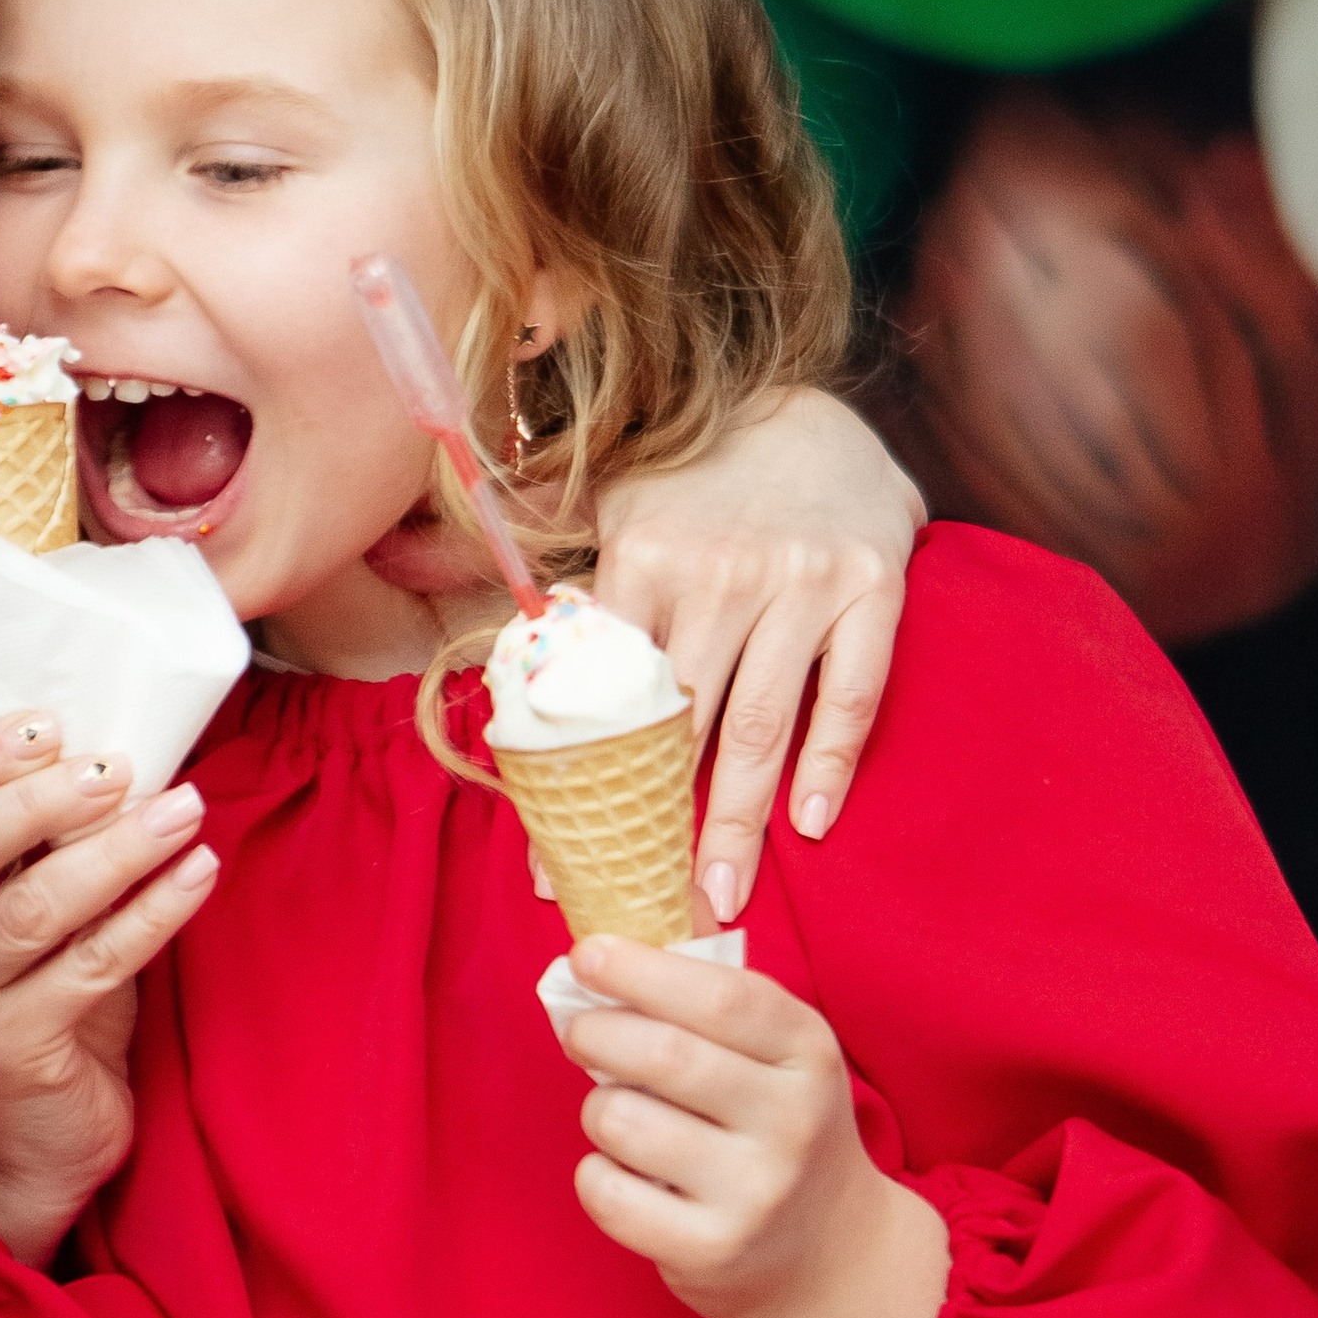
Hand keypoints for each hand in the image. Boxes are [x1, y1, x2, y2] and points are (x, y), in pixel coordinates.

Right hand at [0, 758, 220, 1267]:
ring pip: (38, 907)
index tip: (46, 722)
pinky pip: (90, 967)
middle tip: (121, 760)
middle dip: (51, 796)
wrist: (22, 1165)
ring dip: (118, 850)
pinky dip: (152, 915)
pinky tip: (196, 878)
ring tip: (182, 809)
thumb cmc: (41, 1034)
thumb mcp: (36, 938)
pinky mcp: (13, 1048)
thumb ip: (47, 861)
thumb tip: (115, 766)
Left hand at [561, 933, 947, 1317]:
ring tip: (619, 1112)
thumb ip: (713, 980)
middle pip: (664, 1056)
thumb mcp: (777, 1048)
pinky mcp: (712, 1250)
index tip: (586, 954)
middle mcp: (791, 1120)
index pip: (720, 997)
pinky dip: (596, 1174)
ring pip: (624, 1121)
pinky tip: (624, 1173)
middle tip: (579, 1031)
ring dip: (598, 1107)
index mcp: (806, 1052)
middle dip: (596, 1032)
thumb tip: (644, 898)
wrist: (831, 1254)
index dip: (641, 969)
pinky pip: (609, 1194)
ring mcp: (755, 1191)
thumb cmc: (778, 1125)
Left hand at [591, 390, 922, 926]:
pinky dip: (830, 764)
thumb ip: (552, 575)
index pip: (599, 697)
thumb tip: (444, 609)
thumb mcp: (611, 507)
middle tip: (653, 911)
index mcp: (644, 559)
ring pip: (759, 726)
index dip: (576, 790)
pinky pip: (850, 694)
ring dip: (741, 824)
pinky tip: (810, 826)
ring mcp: (802, 581)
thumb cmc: (693, 479)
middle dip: (663, 830)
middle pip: (681, 729)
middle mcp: (720, 574)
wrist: (807, 406)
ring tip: (722, 898)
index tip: (558, 866)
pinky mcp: (873, 586)